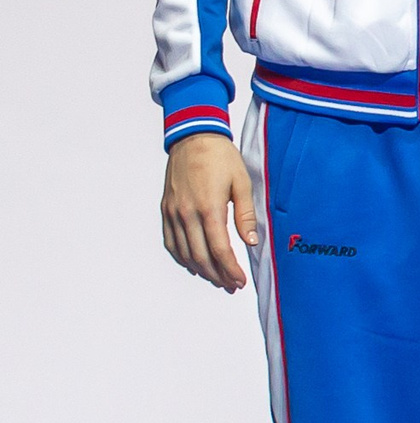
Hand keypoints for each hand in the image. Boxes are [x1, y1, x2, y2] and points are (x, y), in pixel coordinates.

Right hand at [162, 134, 256, 291]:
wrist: (193, 138)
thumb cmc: (222, 158)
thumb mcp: (242, 183)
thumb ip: (246, 215)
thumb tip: (251, 241)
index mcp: (209, 208)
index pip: (219, 249)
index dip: (230, 269)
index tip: (240, 280)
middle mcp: (187, 214)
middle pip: (200, 256)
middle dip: (217, 275)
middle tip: (231, 284)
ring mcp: (173, 212)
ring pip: (184, 253)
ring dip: (200, 269)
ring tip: (217, 277)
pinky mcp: (166, 209)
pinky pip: (171, 241)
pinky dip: (182, 256)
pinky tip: (194, 262)